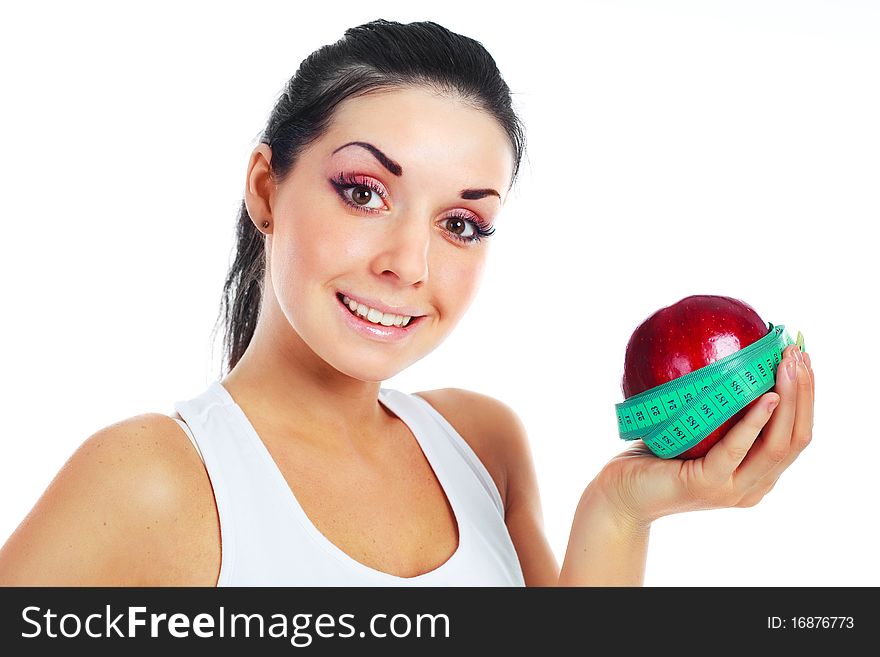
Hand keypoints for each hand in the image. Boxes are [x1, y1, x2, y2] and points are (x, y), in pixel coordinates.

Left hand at [598, 344, 813, 523]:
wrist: (620, 495)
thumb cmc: (653, 456)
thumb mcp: (695, 428)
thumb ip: (718, 407)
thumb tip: (731, 352)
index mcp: (757, 474)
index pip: (797, 434)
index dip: (806, 397)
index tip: (803, 356)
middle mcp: (754, 486)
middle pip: (796, 438)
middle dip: (804, 392)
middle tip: (799, 352)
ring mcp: (733, 490)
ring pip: (777, 444)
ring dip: (788, 399)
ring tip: (788, 364)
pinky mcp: (708, 485)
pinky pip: (738, 447)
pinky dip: (755, 420)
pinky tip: (766, 395)